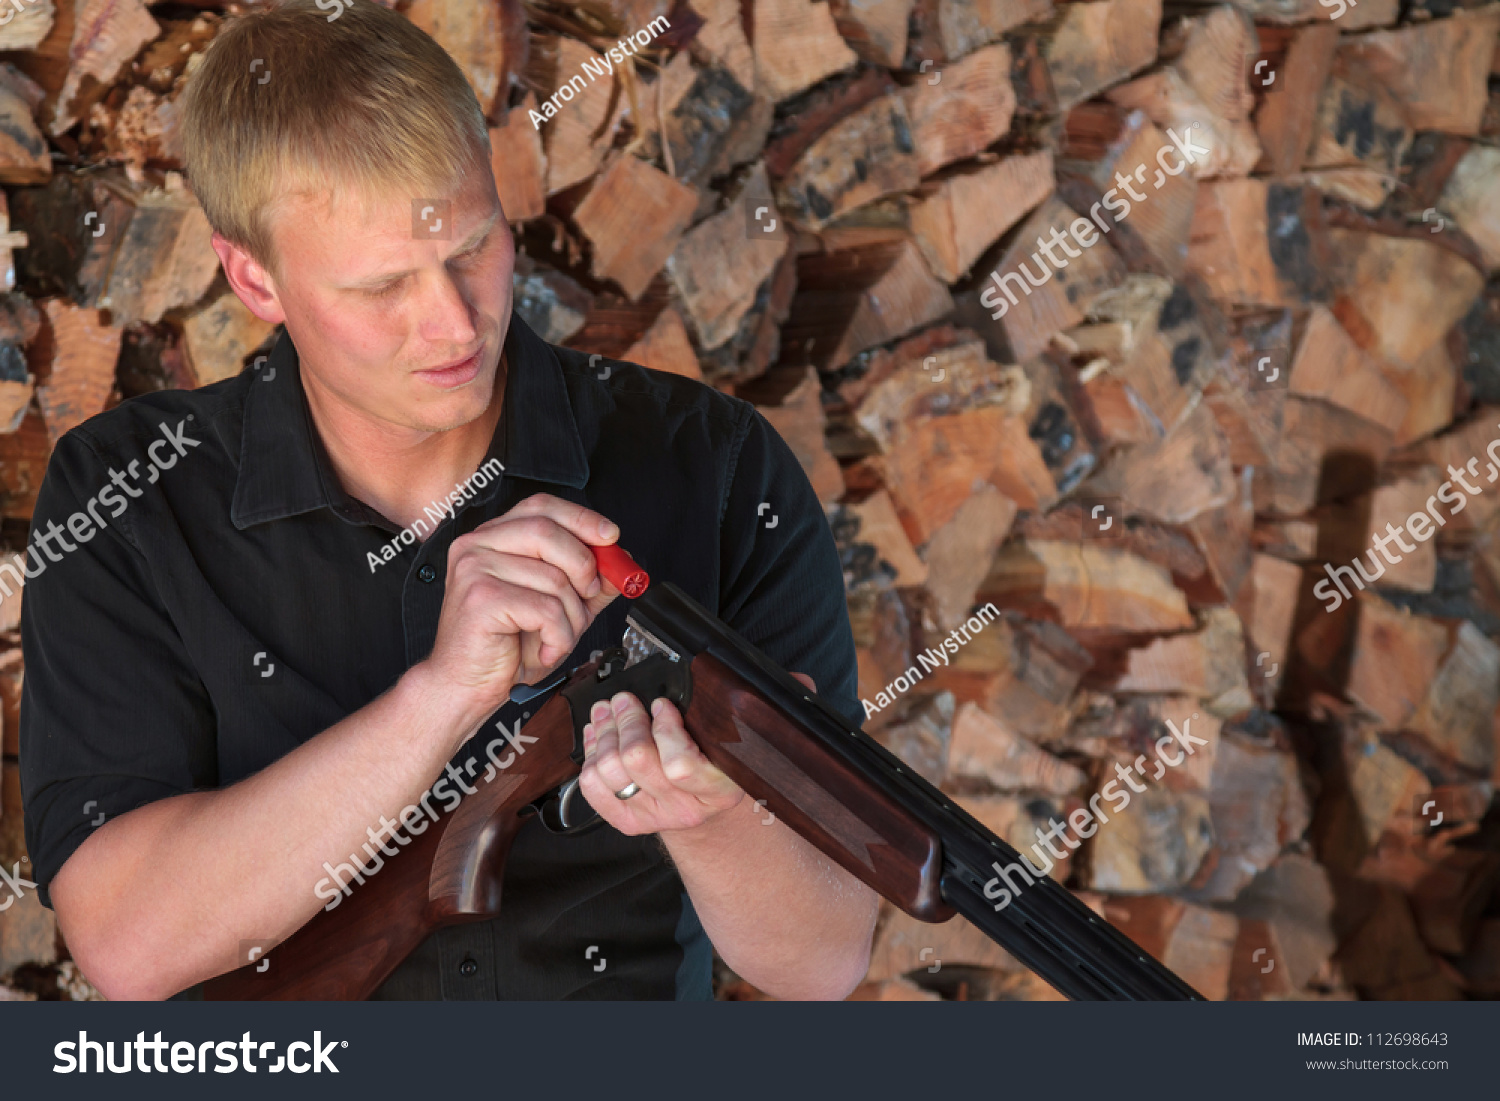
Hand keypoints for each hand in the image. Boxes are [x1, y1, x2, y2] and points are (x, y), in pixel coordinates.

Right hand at [423, 493, 620, 708]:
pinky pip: (545, 609)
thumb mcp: (558, 608)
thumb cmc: (504, 648)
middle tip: (588, 596)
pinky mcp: (481, 599)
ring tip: (559, 636)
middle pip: (548, 531)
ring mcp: (474, 570)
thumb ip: (586, 582)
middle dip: (583, 566)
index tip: (611, 536)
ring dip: (572, 616)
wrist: (466, 686)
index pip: (540, 506)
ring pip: (553, 577)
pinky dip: (559, 636)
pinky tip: (546, 648)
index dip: (580, 517)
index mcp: (492, 539)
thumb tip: (620, 562)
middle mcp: (477, 546)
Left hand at [578, 673, 815, 834]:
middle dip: (627, 720)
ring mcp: (652, 817)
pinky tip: (597, 734)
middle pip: (638, 761)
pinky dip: (588, 755)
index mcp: (720, 789)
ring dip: (604, 733)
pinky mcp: (625, 821)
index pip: (681, 765)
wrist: (708, 812)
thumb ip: (773, 711)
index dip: (665, 729)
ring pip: (610, 770)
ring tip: (609, 709)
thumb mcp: (753, 742)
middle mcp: (685, 808)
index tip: (665, 704)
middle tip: (627, 699)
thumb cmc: (725, 765)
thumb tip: (801, 685)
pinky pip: (592, 788)